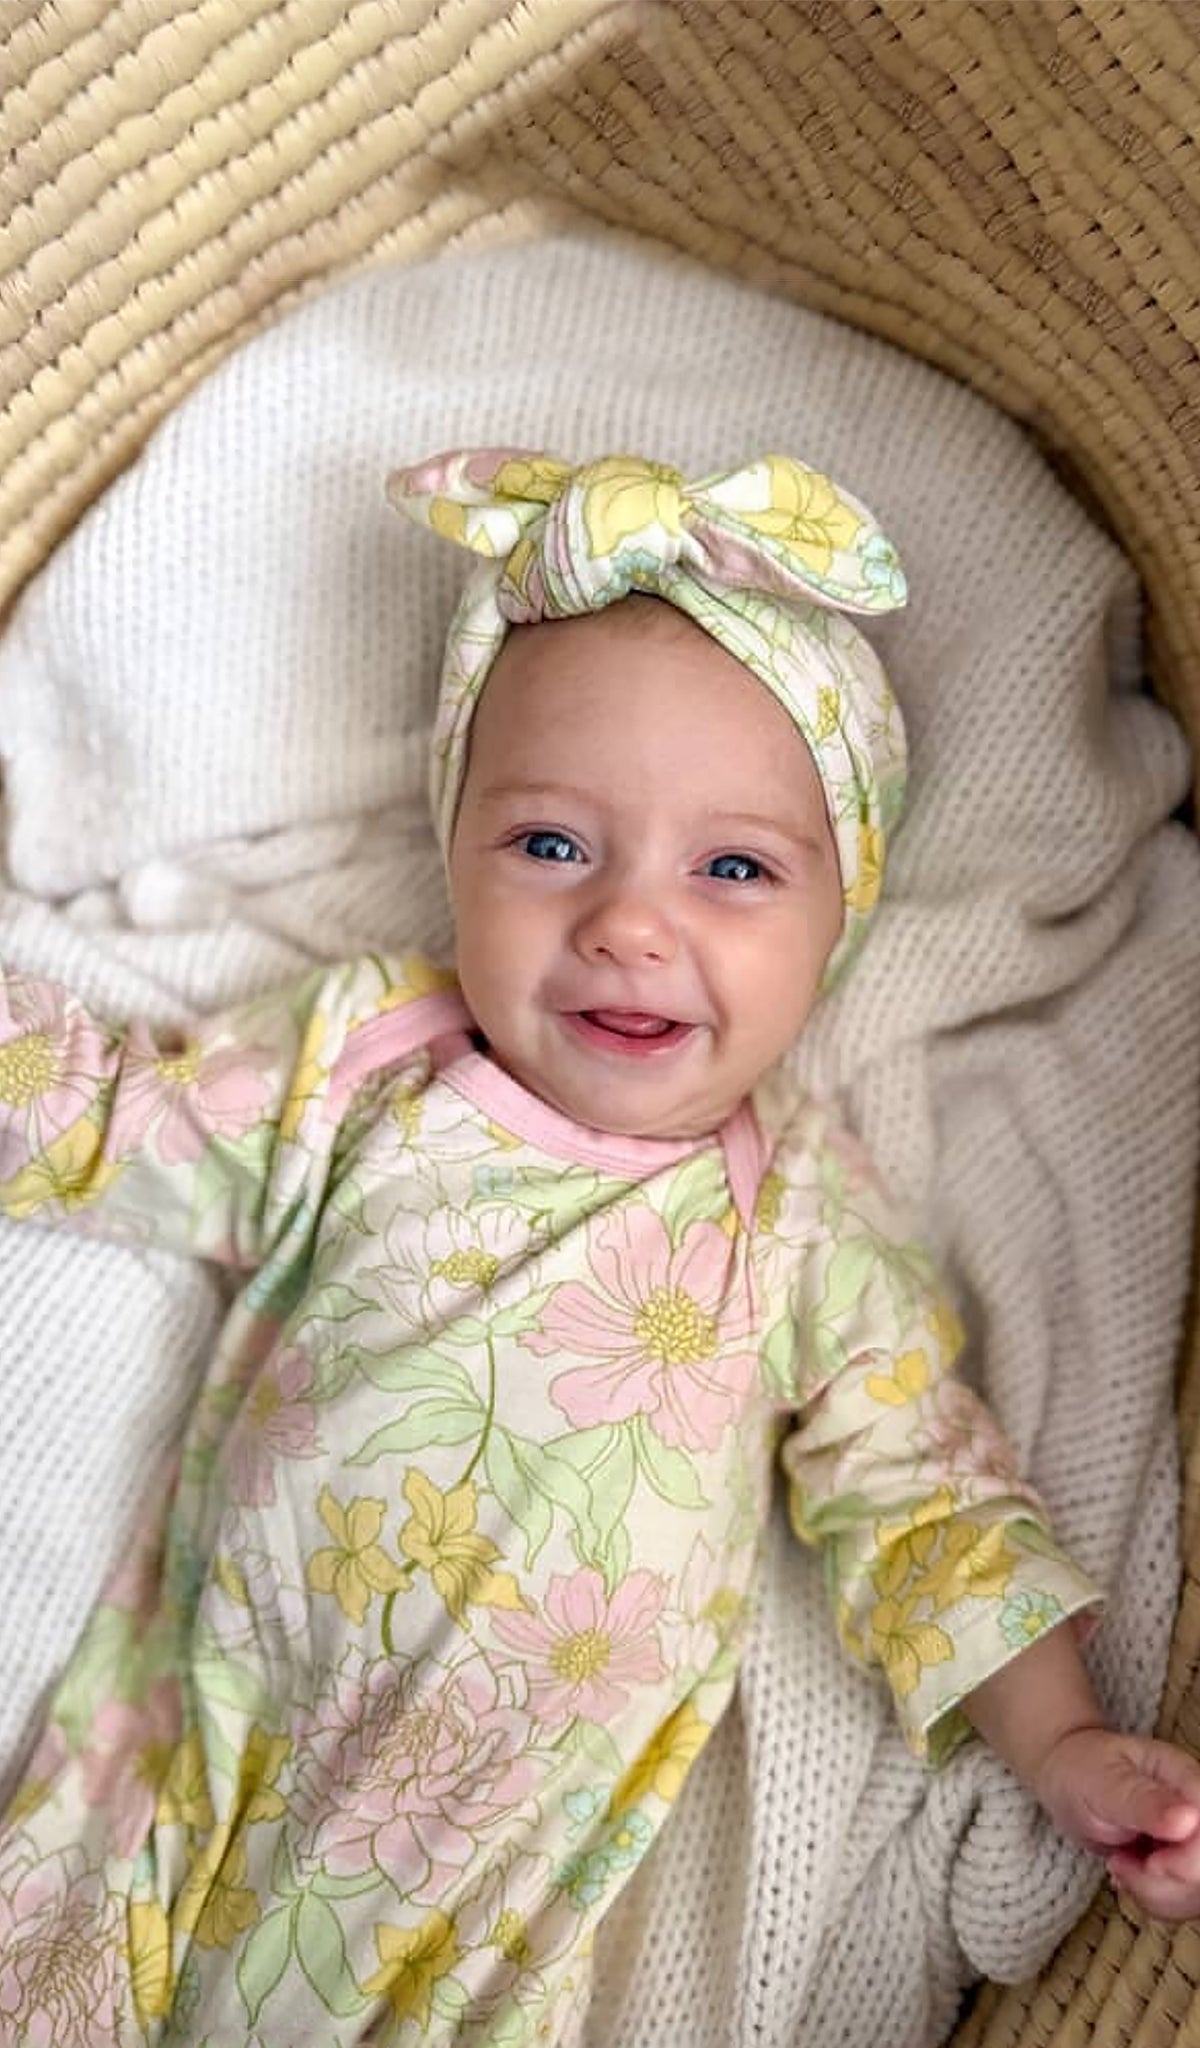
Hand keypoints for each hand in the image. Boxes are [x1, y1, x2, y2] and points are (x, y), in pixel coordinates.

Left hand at [1035, 1724, 1199, 1920]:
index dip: (1192, 1860)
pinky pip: (1181, 1899)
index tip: (1153, 1865)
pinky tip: (1125, 1872)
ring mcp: (1190, 1840)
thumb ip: (1144, 1802)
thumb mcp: (1103, 1784)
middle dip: (1167, 1884)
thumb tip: (1190, 1819)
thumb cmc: (1082, 1772)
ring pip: (1197, 1892)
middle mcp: (1197, 1812)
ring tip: (1118, 1865)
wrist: (1067, 1782)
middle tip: (1121, 1863)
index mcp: (1185, 1779)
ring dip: (1154, 1893)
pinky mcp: (1180, 1865)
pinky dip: (1150, 1897)